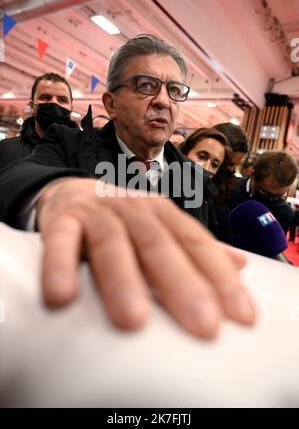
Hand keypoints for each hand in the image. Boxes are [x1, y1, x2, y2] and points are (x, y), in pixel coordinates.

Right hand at [37, 178, 256, 338]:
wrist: (71, 191)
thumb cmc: (121, 219)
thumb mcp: (160, 227)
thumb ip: (193, 247)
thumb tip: (241, 264)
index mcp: (162, 213)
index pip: (196, 243)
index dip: (220, 277)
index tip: (241, 316)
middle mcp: (134, 209)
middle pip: (160, 246)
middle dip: (182, 285)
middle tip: (203, 324)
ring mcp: (97, 212)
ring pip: (113, 244)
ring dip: (123, 281)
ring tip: (133, 321)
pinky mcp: (62, 219)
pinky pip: (59, 242)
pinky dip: (59, 266)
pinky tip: (61, 297)